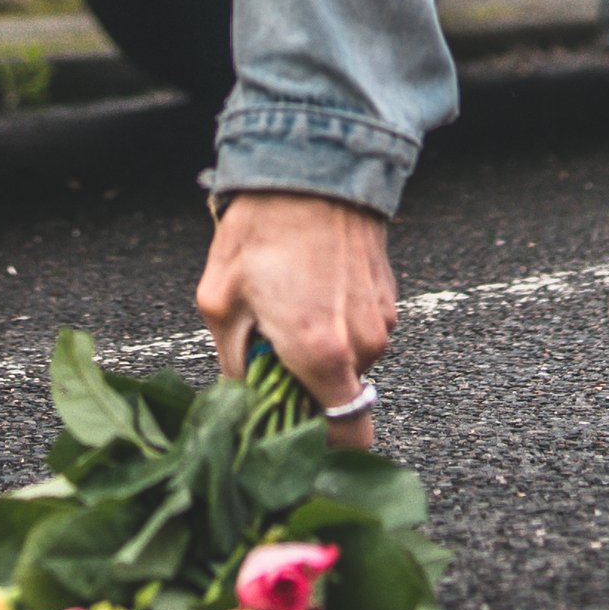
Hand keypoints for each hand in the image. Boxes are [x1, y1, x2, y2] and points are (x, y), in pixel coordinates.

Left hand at [197, 190, 396, 447]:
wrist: (311, 164)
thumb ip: (235, 365)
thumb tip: (244, 398)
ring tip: (286, 304)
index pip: (349, 438)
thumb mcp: (221, 302)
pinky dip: (335, 321)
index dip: (322, 444)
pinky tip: (309, 286)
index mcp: (322, 355)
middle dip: (305, 383)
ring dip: (320, 348)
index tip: (292, 428)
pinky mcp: (388, 296)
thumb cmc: (262, 231)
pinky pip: (359, 330)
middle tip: (270, 346)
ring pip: (350, 361)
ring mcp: (381, 319)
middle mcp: (363, 344)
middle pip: (339, 396)